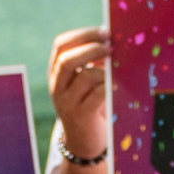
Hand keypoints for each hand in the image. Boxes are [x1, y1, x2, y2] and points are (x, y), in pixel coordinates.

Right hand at [47, 26, 111, 157]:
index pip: (61, 45)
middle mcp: (57, 87)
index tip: (104, 31)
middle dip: (91, 48)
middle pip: (67, 59)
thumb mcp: (85, 81)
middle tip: (111, 46)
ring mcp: (67, 103)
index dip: (83, 35)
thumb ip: (93, 61)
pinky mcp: (81, 116)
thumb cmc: (89, 104)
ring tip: (117, 72)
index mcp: (56, 73)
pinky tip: (118, 86)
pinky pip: (98, 94)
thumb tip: (113, 38)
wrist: (83, 142)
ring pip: (86, 76)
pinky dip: (110, 86)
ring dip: (105, 70)